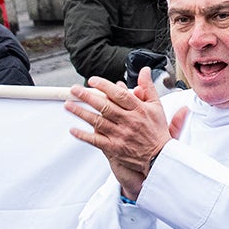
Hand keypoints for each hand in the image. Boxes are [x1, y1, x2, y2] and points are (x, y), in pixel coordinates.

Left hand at [66, 69, 184, 196]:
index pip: (119, 94)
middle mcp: (129, 121)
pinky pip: (95, 140)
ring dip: (81, 113)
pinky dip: (83, 135)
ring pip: (97, 121)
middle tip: (74, 90)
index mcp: (139, 110)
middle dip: (87, 96)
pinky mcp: (115, 148)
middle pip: (105, 106)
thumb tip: (145, 71)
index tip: (93, 81)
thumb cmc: (157, 131)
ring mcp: (121, 135)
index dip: (104, 86)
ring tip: (69, 105)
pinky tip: (73, 129)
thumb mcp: (157, 106)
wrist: (160, 157)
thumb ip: (148, 88)